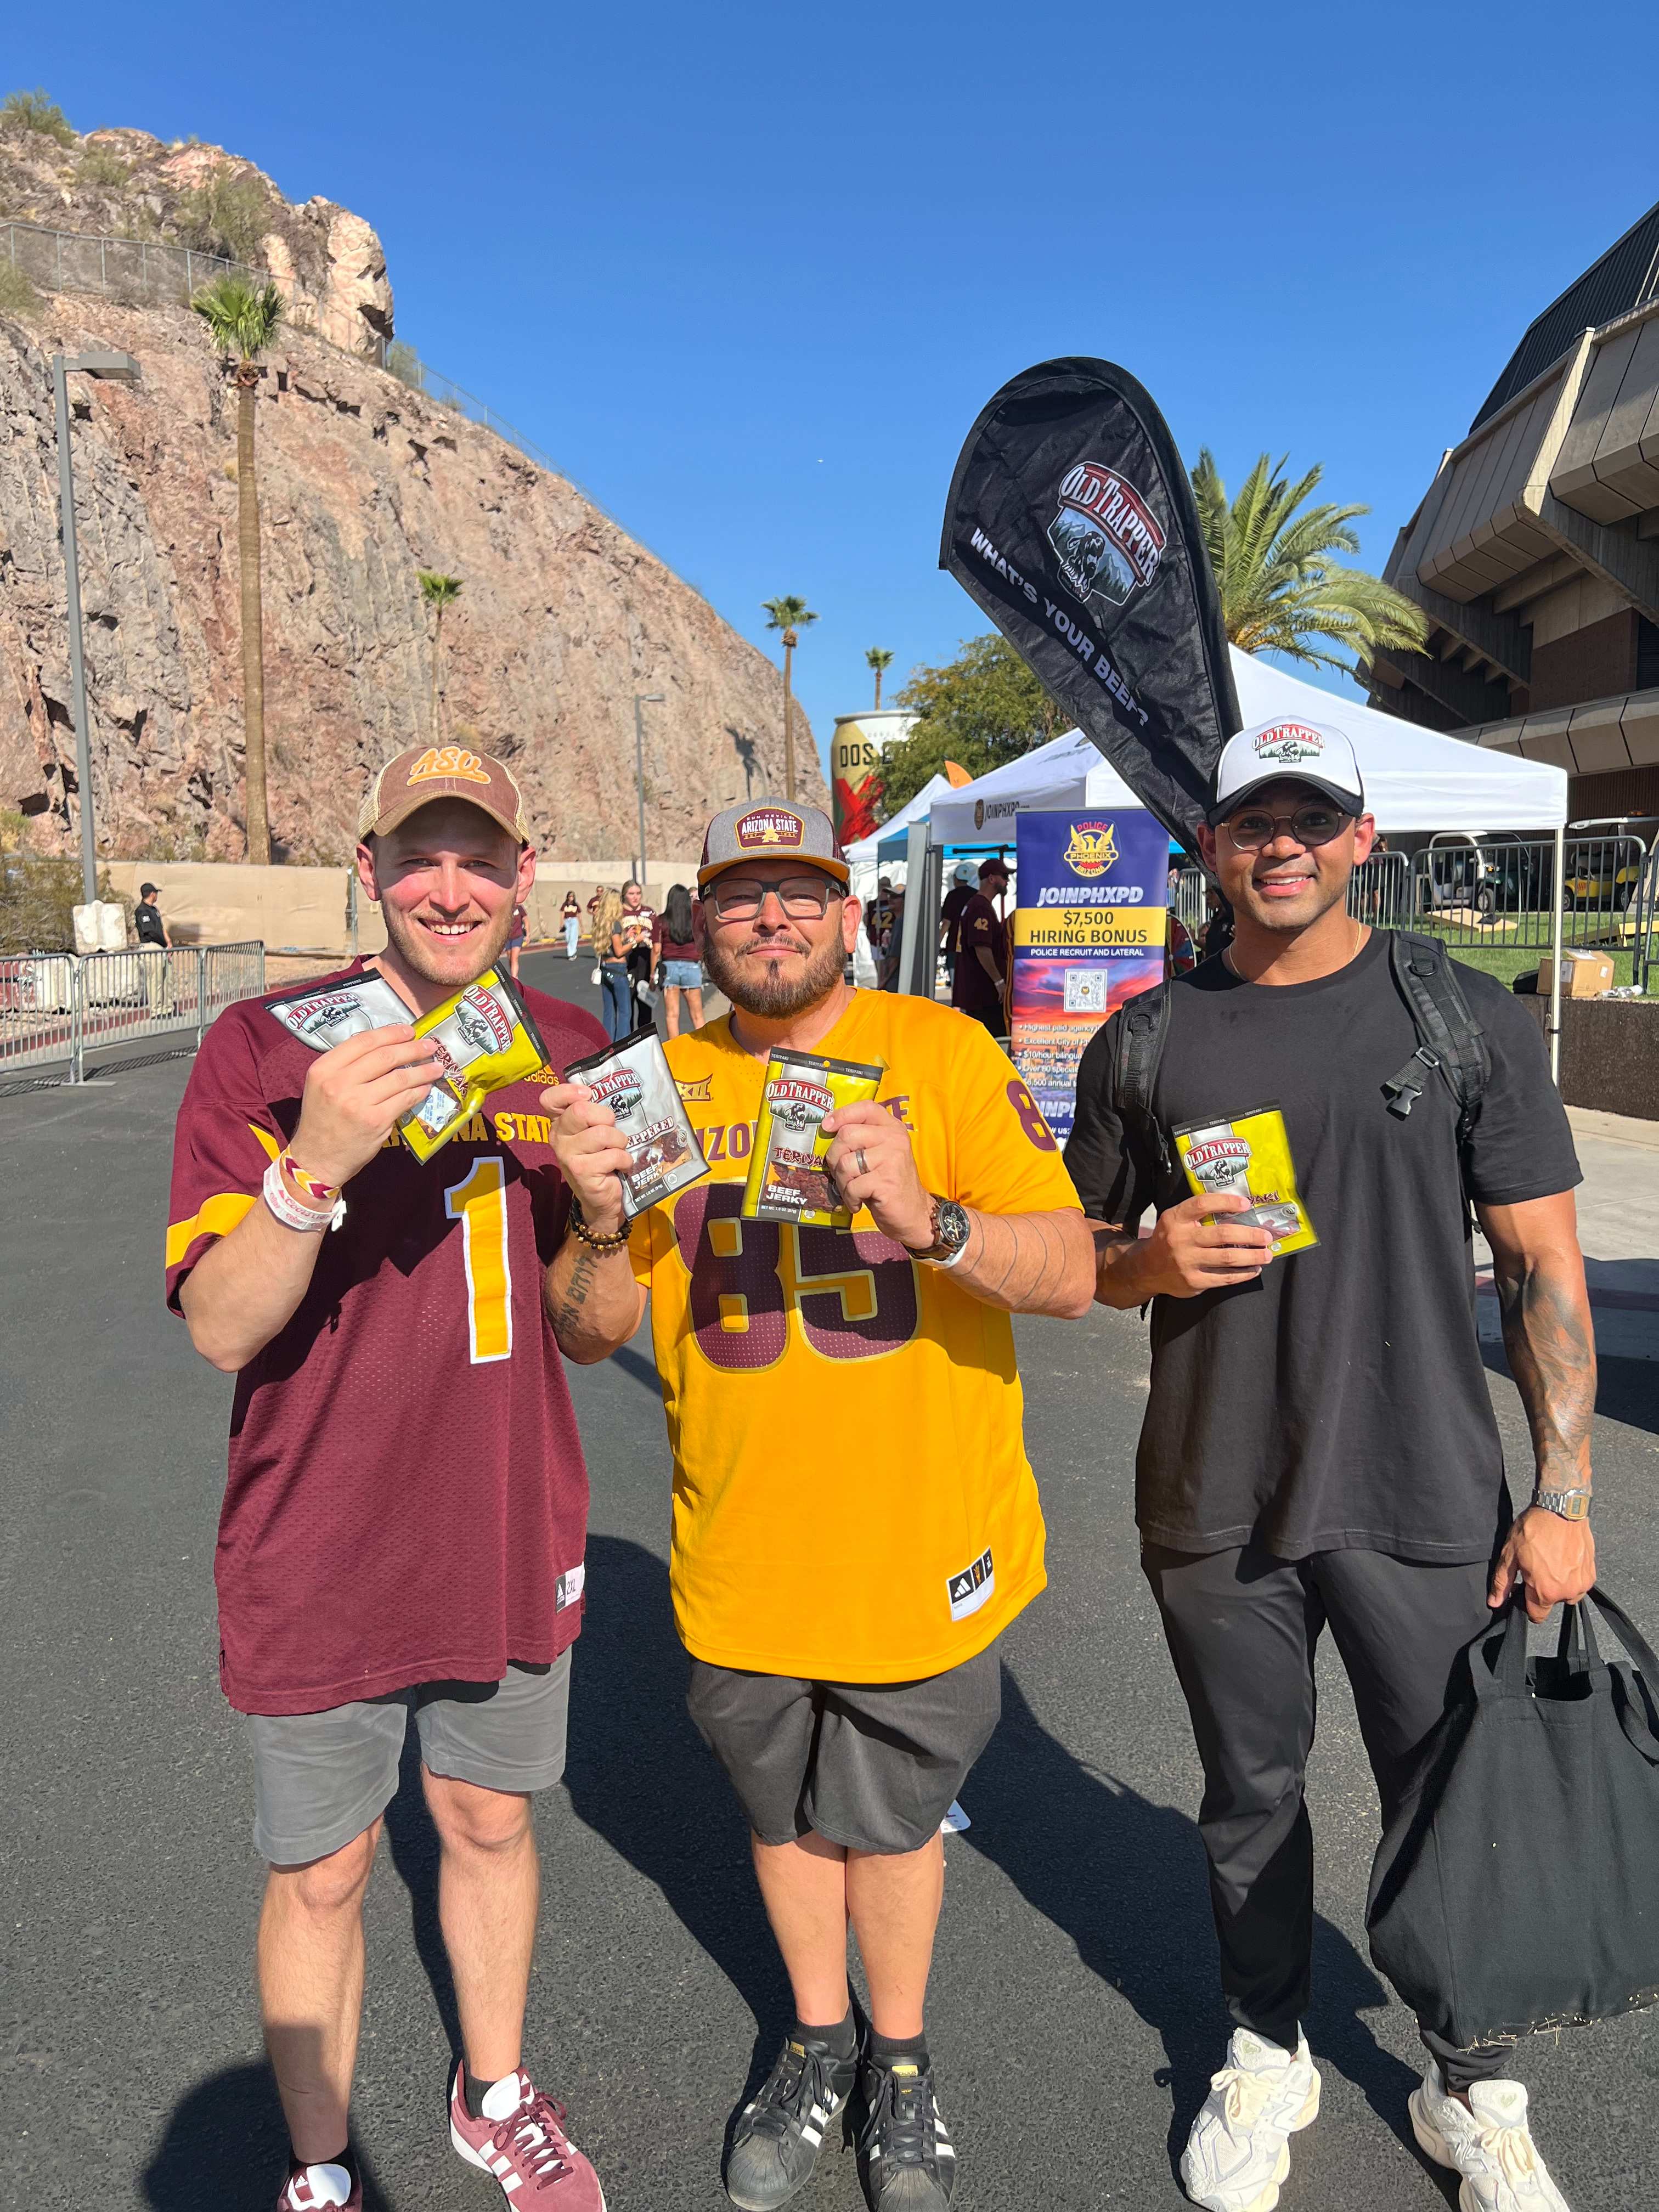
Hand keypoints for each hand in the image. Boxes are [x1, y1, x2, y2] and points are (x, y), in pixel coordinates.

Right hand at [291, 1026, 443, 1187]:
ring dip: (423, 1070)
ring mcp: (358, 1102)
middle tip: (430, 1046)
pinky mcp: (375, 1121)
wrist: (317, 1158)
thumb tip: (385, 1047)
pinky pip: (404, 1099)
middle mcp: (339, 1083)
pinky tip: (426, 1088)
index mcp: (324, 1069)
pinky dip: (419, 1091)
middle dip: (412, 1048)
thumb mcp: (322, 1086)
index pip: (363, 1041)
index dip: (390, 1033)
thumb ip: (347, 1066)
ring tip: (436, 1066)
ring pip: (399, 1078)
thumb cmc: (323, 1120)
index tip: (409, 1031)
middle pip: (385, 1056)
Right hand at [542, 1081, 632, 1237]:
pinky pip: (613, 1154)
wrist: (601, 1198)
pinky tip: (620, 1166)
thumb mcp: (594, 1132)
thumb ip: (595, 1113)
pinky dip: (624, 1160)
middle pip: (581, 1110)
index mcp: (560, 1123)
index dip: (568, 1092)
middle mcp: (558, 1137)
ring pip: (603, 1133)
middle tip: (610, 1132)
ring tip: (617, 1151)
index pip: (550, 1099)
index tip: (587, 1094)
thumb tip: (615, 1089)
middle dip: (606, 1118)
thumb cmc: (601, 1158)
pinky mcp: (582, 1171)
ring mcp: (568, 1155)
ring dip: (619, 1142)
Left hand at [821, 1098, 932, 1249]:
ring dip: (842, 1182)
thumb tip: (828, 1130)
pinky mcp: (887, 1181)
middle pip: (847, 1135)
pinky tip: (858, 1203)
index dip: (842, 1114)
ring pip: (845, 1163)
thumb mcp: (879, 1155)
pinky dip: (850, 1198)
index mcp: (892, 1128)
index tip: (827, 1127)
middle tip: (842, 1174)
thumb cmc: (889, 1183)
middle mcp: (894, 1139)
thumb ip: (861, 1139)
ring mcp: (892, 1159)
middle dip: (834, 1157)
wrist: (914, 1214)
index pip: (866, 1107)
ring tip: (852, 1191)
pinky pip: (852, 1186)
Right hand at [1129, 1191, 1273, 1298]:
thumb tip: (1238, 1208)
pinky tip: (1253, 1269)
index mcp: (1175, 1218)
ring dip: (1253, 1256)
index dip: (1227, 1202)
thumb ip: (1198, 1214)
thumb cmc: (1169, 1239)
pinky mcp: (1193, 1281)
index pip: (1203, 1204)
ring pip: (1228, 1258)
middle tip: (1266, 1236)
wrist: (1146, 1268)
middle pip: (1223, 1234)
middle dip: (1250, 1235)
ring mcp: (1187, 1262)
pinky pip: (1224, 1278)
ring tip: (1267, 1254)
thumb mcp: (1175, 1220)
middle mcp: (1180, 1239)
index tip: (1246, 1204)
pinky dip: (1243, 1273)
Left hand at [1489, 1506, 1596, 1620]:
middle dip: (1541, 1590)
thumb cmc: (1534, 1529)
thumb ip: (1502, 1582)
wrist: (1561, 1509)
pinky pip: (1578, 1584)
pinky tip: (1562, 1559)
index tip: (1522, 1590)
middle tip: (1534, 1568)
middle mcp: (1567, 1592)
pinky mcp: (1592, 1573)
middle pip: (1550, 1602)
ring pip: (1566, 1594)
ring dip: (1557, 1584)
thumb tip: (1495, 1602)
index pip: (1536, 1615)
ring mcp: (1582, 1583)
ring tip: (1549, 1562)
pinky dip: (1570, 1576)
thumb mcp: (1510, 1554)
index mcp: (1545, 1591)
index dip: (1525, 1604)